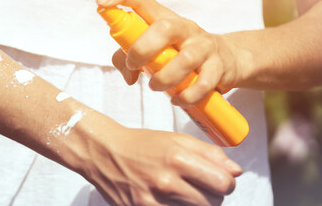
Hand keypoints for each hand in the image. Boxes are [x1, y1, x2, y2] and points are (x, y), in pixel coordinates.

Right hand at [81, 127, 241, 205]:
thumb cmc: (141, 145)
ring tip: (182, 194)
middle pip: (213, 203)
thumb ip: (209, 153)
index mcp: (177, 158)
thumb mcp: (175, 139)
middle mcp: (166, 182)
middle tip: (198, 186)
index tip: (217, 179)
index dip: (226, 182)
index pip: (224, 183)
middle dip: (212, 195)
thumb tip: (236, 171)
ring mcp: (152, 201)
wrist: (103, 154)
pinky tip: (170, 201)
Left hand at [97, 0, 247, 105]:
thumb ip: (129, 60)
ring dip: (165, 78)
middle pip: (163, 28)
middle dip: (142, 49)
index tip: (102, 2)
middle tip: (134, 65)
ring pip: (185, 59)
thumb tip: (128, 76)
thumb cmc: (179, 53)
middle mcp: (184, 27)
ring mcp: (203, 45)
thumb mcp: (153, 51)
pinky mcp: (218, 66)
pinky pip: (203, 83)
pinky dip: (187, 96)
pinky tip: (178, 99)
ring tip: (156, 86)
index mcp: (163, 19)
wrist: (226, 60)